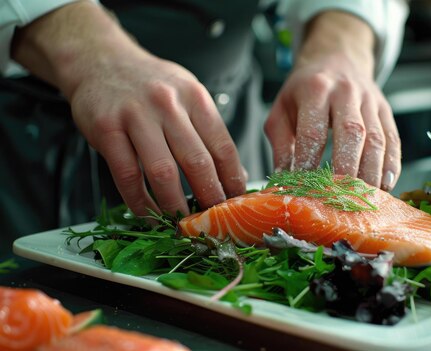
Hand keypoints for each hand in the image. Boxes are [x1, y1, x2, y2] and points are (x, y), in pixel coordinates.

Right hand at [12, 1, 245, 215]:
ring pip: (162, 172)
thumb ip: (208, 130)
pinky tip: (150, 216)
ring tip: (183, 223)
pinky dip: (140, 202)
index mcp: (195, 98)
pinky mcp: (107, 129)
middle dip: (209, 198)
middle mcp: (168, 104)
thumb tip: (235, 174)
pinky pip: (128, 176)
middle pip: (197, 162)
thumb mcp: (187, 95)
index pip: (223, 146)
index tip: (237, 204)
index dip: (232, 180)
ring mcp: (136, 116)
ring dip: (175, 205)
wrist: (100, 60)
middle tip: (214, 221)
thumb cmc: (150, 84)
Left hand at [264, 11, 400, 190]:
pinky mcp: (386, 110)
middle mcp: (346, 92)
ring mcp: (370, 101)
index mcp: (315, 89)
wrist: (336, 58)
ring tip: (364, 200)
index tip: (305, 189)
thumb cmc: (304, 92)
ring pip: (376, 139)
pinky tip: (385, 186)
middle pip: (351, 133)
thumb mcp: (281, 111)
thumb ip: (281, 147)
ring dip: (371, 173)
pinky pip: (393, 140)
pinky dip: (391, 166)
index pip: (313, 132)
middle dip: (346, 170)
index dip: (309, 162)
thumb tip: (283, 184)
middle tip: (339, 199)